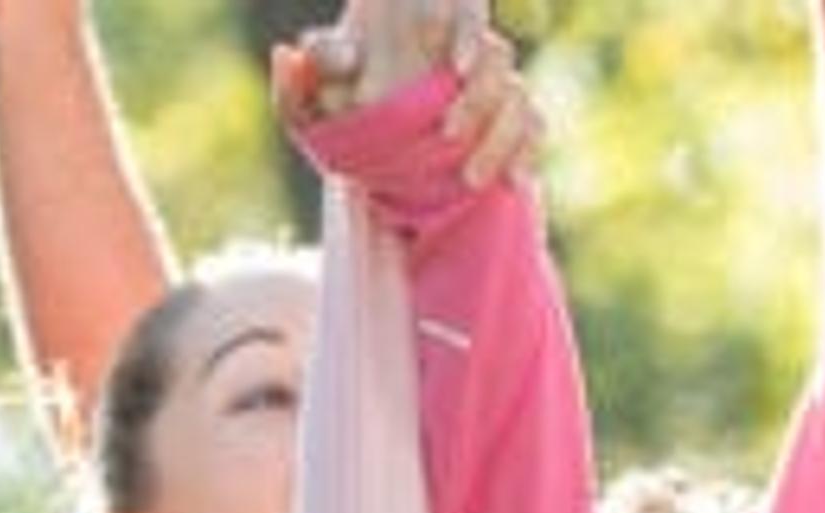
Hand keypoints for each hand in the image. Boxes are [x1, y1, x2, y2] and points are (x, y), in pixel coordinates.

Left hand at [274, 2, 535, 186]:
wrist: (372, 151)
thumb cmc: (339, 115)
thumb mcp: (308, 108)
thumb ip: (298, 82)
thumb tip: (292, 53)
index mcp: (421, 26)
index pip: (465, 7)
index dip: (468, 26)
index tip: (457, 65)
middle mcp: (463, 51)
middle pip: (497, 57)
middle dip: (478, 99)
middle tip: (447, 134)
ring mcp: (491, 86)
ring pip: (519, 98)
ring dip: (500, 139)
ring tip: (469, 180)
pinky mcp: (510, 121)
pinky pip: (533, 129)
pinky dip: (524, 156)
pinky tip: (510, 184)